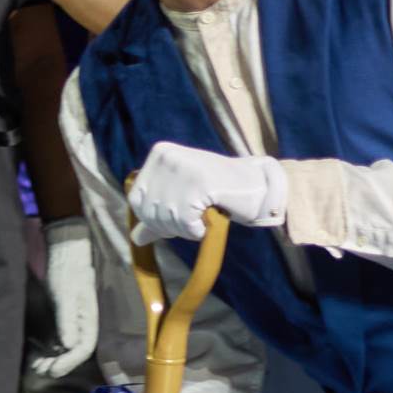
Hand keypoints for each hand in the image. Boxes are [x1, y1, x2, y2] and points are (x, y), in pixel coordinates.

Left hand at [30, 232, 99, 386]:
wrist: (64, 256)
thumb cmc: (68, 273)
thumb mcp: (66, 296)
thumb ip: (67, 320)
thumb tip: (69, 346)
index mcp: (89, 322)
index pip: (82, 349)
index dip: (68, 363)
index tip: (52, 370)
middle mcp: (81, 327)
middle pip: (73, 353)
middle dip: (57, 364)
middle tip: (40, 370)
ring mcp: (71, 324)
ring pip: (63, 349)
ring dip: (51, 360)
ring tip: (36, 366)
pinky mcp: (60, 320)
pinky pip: (55, 341)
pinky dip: (46, 350)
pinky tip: (35, 355)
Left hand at [125, 141, 283, 248]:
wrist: (257, 186)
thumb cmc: (218, 191)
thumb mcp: (181, 196)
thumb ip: (157, 214)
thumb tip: (136, 238)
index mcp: (160, 154)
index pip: (136, 200)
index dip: (154, 218)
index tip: (178, 215)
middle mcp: (168, 157)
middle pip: (149, 212)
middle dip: (170, 226)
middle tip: (194, 217)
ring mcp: (183, 168)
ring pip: (166, 219)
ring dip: (186, 229)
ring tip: (203, 215)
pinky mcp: (200, 183)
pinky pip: (186, 223)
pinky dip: (197, 230)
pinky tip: (210, 217)